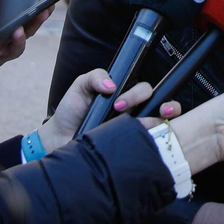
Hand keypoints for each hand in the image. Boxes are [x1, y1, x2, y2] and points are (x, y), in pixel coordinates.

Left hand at [0, 7, 51, 81]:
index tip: (47, 2)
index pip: (23, 19)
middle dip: (36, 23)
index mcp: (1, 30)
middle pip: (25, 33)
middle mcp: (1, 44)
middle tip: (43, 11)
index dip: (37, 12)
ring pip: (14, 51)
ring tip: (19, 31)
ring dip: (19, 41)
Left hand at [40, 73, 168, 152]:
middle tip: (145, 114)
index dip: (139, 94)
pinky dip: (153, 140)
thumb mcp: (81, 86)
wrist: (59, 139)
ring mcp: (134, 131)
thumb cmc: (71, 111)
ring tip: (143, 127)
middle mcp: (134, 113)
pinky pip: (151, 144)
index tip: (118, 103)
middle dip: (164, 105)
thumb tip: (112, 85)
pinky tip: (144, 139)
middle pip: (161, 105)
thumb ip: (96, 76)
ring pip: (161, 124)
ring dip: (159, 123)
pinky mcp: (130, 147)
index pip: (146, 90)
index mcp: (126, 96)